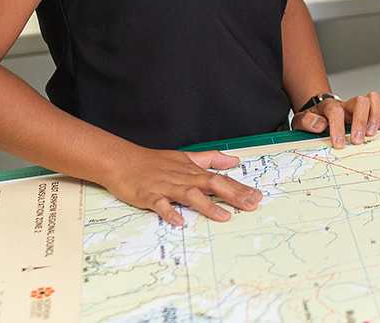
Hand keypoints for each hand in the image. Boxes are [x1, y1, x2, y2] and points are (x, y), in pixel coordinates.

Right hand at [100, 147, 261, 226]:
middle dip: (233, 195)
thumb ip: (209, 159)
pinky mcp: (149, 195)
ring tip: (224, 216)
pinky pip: (160, 205)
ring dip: (207, 205)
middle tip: (251, 204)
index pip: (220, 179)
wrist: (122, 160)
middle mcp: (182, 178)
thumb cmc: (153, 161)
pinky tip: (179, 221)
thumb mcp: (184, 157)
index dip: (239, 187)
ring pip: (189, 195)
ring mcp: (165, 186)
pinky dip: (169, 212)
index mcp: (191, 171)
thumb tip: (233, 160)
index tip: (257, 196)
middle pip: (211, 184)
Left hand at [292, 91, 379, 147]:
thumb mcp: (301, 121)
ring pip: (374, 99)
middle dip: (361, 121)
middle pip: (360, 101)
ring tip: (372, 134)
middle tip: (357, 140)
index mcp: (329, 106)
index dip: (338, 127)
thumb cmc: (313, 120)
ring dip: (375, 116)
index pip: (335, 111)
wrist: (319, 115)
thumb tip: (320, 124)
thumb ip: (306, 122)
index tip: (339, 143)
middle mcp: (346, 104)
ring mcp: (359, 107)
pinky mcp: (369, 112)